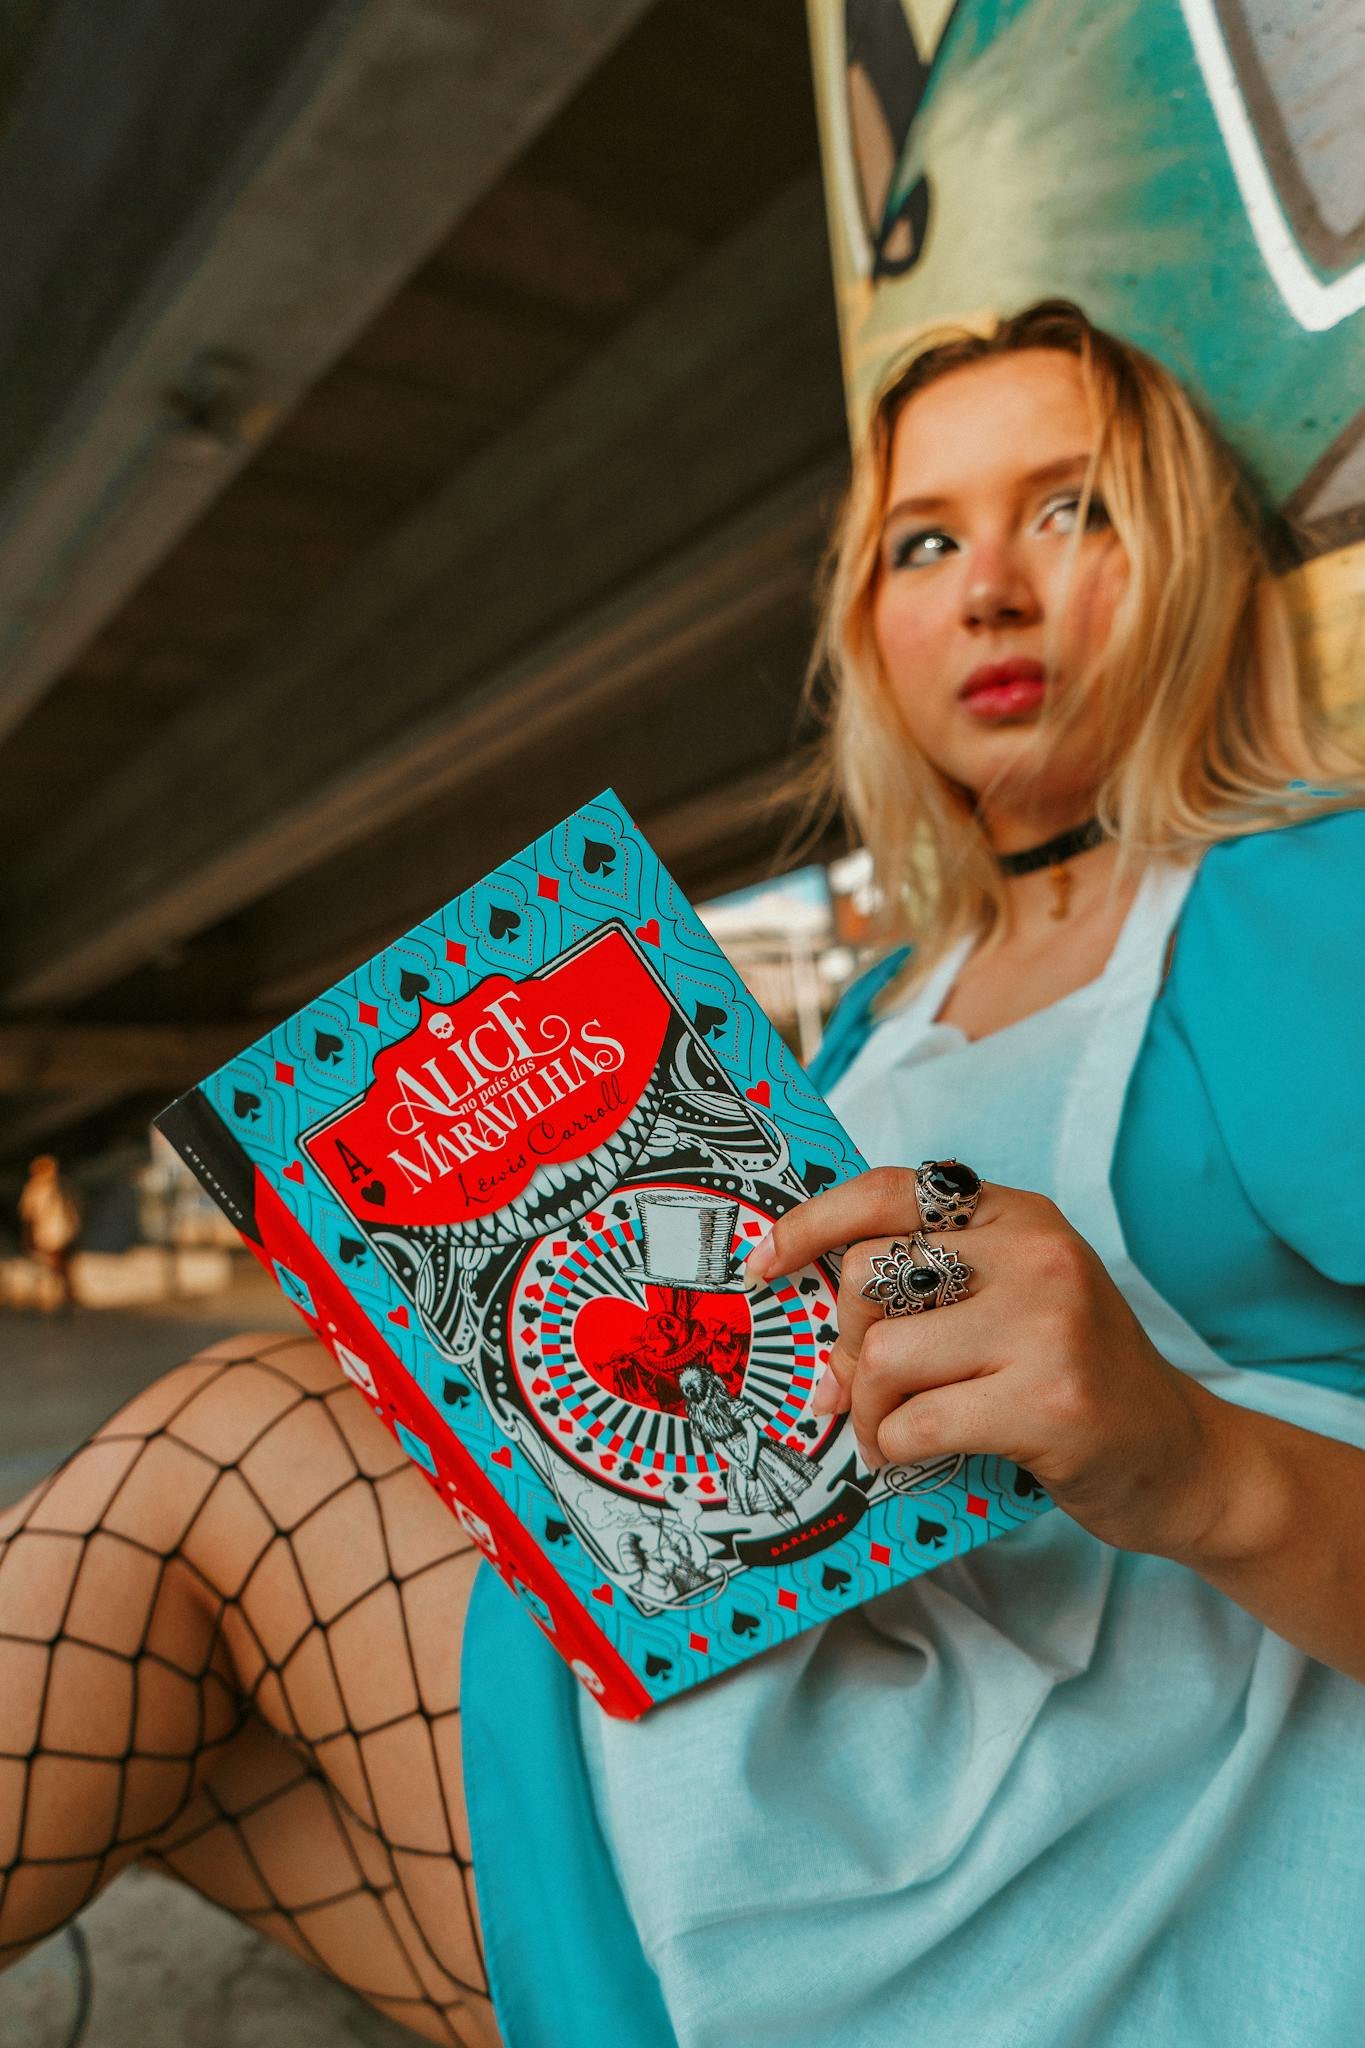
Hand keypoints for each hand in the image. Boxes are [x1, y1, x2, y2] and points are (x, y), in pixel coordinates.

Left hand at [745, 1166, 1230, 1559]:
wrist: (1182, 1457)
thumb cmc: (1073, 1377)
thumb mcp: (1011, 1300)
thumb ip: (926, 1287)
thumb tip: (807, 1311)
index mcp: (1017, 1215)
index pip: (886, 1192)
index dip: (809, 1224)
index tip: (763, 1264)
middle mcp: (1034, 1254)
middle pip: (867, 1278)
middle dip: (845, 1344)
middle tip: (862, 1389)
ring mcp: (1047, 1326)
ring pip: (882, 1355)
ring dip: (867, 1410)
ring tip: (891, 1432)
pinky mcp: (1049, 1403)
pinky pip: (915, 1422)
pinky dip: (897, 1448)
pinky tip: (921, 1455)